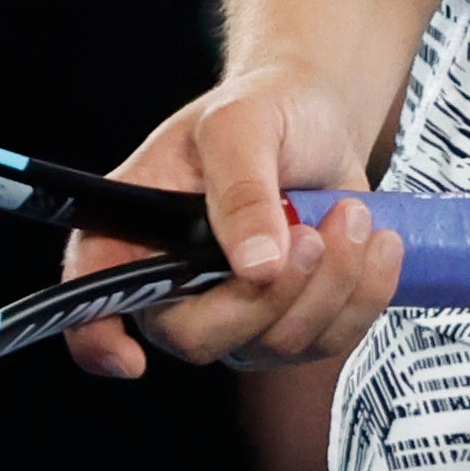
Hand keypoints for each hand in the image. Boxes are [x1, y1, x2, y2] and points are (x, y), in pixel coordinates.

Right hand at [61, 66, 403, 380]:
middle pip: (200, 338)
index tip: (130, 360)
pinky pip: (329, 341)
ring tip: (351, 215)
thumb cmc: (264, 110)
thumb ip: (242, 189)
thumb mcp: (243, 125)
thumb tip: (256, 267)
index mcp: (137, 230)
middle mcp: (176, 283)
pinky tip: (377, 244)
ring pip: (274, 345)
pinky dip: (364, 295)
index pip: (92, 297)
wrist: (318, 118)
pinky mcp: (291, 320)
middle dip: (266, 297)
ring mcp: (235, 310)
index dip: (97, 340)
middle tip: (311, 234)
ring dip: (330, 285)